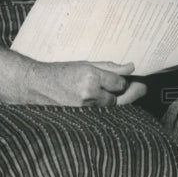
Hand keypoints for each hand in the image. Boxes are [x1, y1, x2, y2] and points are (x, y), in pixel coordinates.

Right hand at [20, 60, 146, 106]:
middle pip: (117, 99)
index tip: (129, 79)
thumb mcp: (86, 63)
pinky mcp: (79, 113)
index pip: (119, 83)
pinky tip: (104, 98)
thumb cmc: (62, 71)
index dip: (125, 82)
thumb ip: (110, 66)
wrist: (38, 84)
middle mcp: (89, 92)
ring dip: (113, 99)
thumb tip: (130, 67)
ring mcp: (83, 105)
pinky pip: (99, 110)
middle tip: (139, 88)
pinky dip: (103, 105)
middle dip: (126, 94)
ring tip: (117, 92)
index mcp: (91, 75)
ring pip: (108, 106)